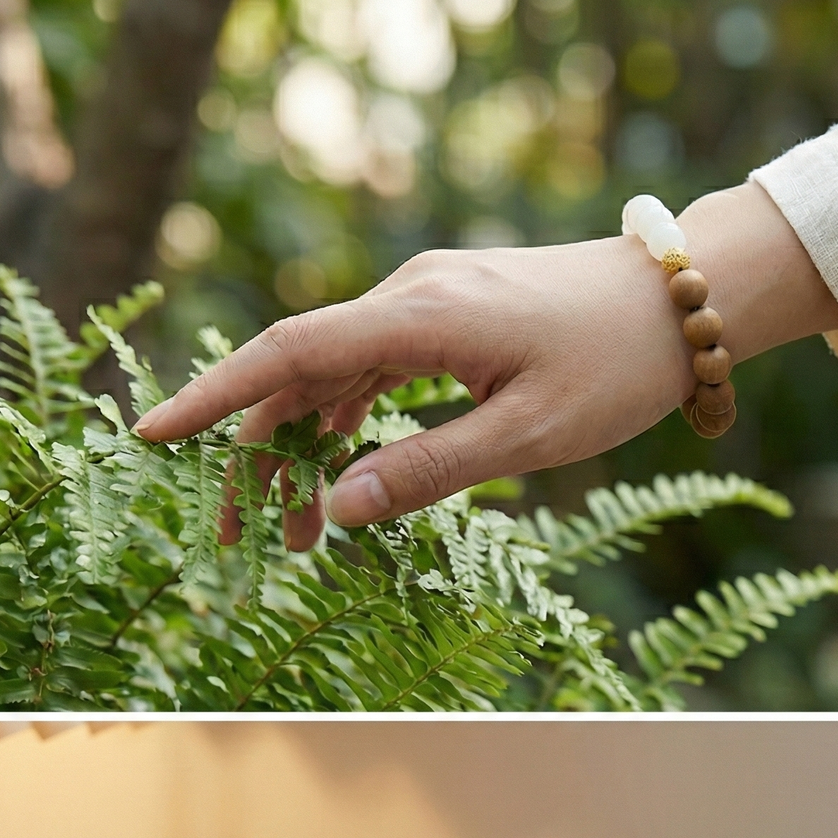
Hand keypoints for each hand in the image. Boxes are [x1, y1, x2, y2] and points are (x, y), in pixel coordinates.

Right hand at [133, 183, 837, 530]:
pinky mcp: (449, 318)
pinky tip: (339, 475)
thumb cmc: (617, 366)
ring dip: (303, 448)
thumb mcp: (528, 436)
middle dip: (256, 453)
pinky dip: (346, 424)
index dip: (214, 398)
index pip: (287, 354)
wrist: (684, 304)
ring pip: (333, 377)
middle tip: (241, 539)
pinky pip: (372, 370)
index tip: (153, 438)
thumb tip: (334, 510)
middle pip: (298, 372)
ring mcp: (428, 304)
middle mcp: (411, 298)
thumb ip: (427, 472)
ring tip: (294, 533)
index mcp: (421, 317)